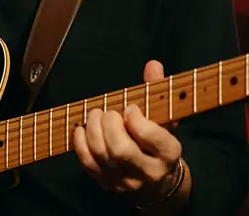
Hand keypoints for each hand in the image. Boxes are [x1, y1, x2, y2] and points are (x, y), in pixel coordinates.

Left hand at [73, 60, 183, 203]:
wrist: (157, 182)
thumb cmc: (158, 142)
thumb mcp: (165, 117)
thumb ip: (157, 90)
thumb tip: (152, 65)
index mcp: (168, 153)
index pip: (153, 139)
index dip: (137, 120)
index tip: (130, 108)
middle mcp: (149, 172)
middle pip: (121, 151)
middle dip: (109, 125)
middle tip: (109, 112)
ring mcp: (126, 182)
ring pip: (103, 157)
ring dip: (93, 130)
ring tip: (95, 115)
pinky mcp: (107, 184)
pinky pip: (88, 164)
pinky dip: (80, 143)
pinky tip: (83, 128)